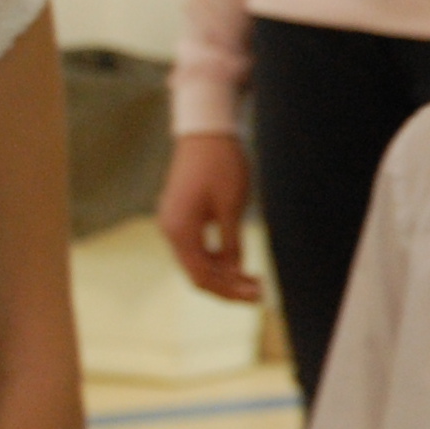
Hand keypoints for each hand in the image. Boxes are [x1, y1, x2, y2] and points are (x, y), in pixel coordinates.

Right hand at [158, 132, 260, 301]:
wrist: (206, 133)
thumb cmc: (221, 166)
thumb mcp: (232, 207)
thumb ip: (231, 243)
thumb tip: (235, 273)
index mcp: (180, 230)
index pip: (202, 276)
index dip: (229, 291)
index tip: (255, 296)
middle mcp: (170, 230)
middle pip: (197, 273)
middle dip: (227, 287)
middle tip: (258, 293)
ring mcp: (173, 223)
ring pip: (196, 261)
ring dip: (223, 274)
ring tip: (253, 280)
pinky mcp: (180, 216)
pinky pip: (195, 247)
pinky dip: (215, 258)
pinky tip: (237, 263)